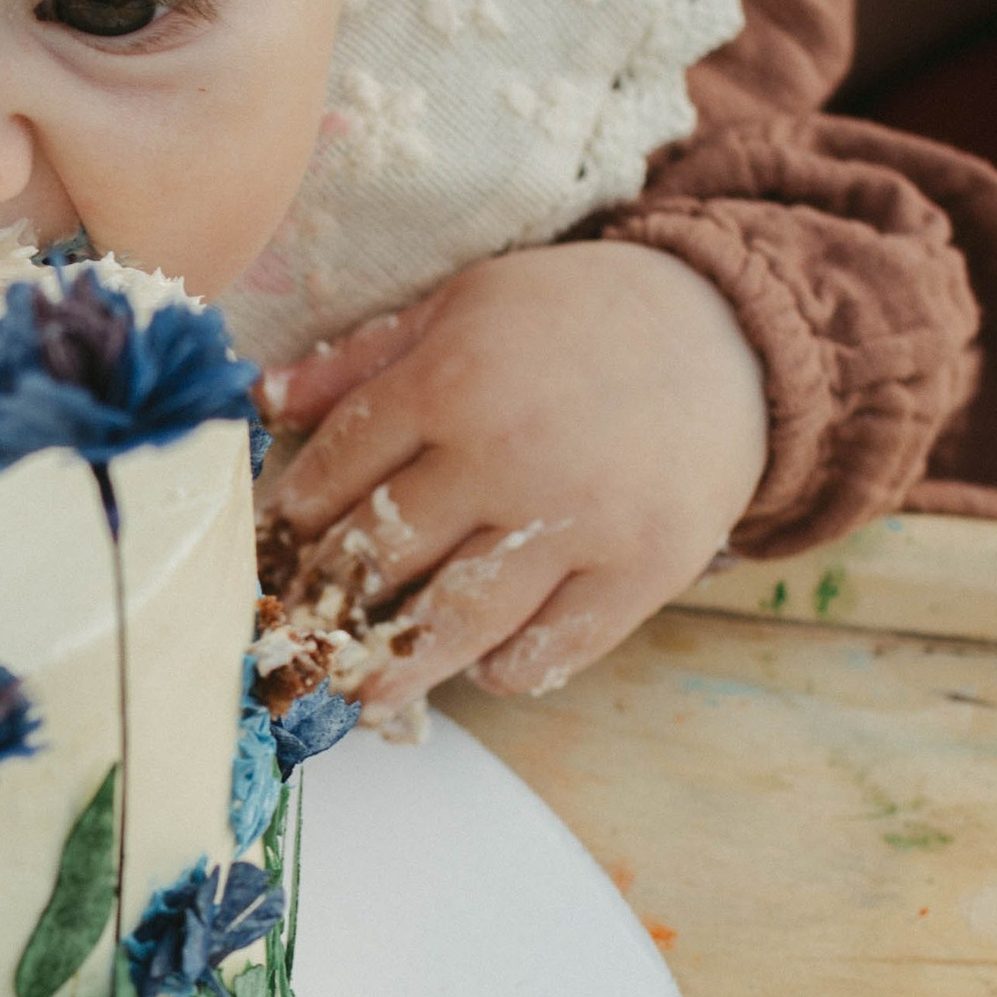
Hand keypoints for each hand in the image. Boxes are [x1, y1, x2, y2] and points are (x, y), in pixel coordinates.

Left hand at [258, 240, 770, 714]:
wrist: (733, 332)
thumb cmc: (579, 316)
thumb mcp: (465, 304)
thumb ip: (362, 359)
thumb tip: (263, 400)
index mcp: (450, 379)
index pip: (337, 469)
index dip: (291, 519)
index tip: (270, 554)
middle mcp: (504, 456)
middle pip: (383, 554)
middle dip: (330, 600)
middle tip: (300, 634)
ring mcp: (575, 522)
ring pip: (456, 619)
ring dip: (397, 665)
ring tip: (358, 691)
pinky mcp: (638, 571)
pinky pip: (550, 648)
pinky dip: (506, 669)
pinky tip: (485, 663)